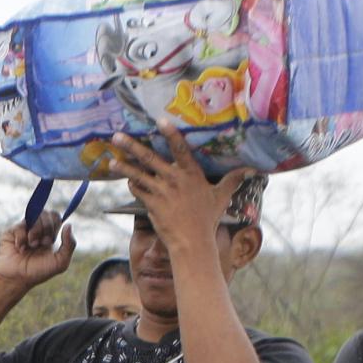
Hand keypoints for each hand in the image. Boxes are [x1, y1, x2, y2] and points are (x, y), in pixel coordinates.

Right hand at [0, 211, 74, 291]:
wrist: (17, 279)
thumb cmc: (38, 272)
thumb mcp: (60, 262)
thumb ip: (70, 245)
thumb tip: (68, 224)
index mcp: (49, 234)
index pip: (55, 216)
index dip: (54, 224)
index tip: (51, 240)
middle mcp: (36, 229)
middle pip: (45, 213)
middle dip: (46, 228)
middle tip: (41, 244)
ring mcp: (23, 229)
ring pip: (33, 217)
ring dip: (35, 233)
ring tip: (31, 246)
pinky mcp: (11, 232)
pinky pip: (20, 227)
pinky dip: (22, 239)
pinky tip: (20, 249)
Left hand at [109, 126, 247, 251]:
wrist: (192, 241)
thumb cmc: (207, 218)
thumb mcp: (222, 196)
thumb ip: (233, 179)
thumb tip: (252, 169)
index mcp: (191, 174)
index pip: (180, 149)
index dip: (170, 134)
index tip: (159, 121)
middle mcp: (174, 180)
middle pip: (149, 158)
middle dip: (132, 147)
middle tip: (117, 137)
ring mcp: (161, 192)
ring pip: (138, 175)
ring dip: (124, 166)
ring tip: (111, 160)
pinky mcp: (151, 204)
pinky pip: (138, 191)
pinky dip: (132, 184)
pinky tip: (126, 180)